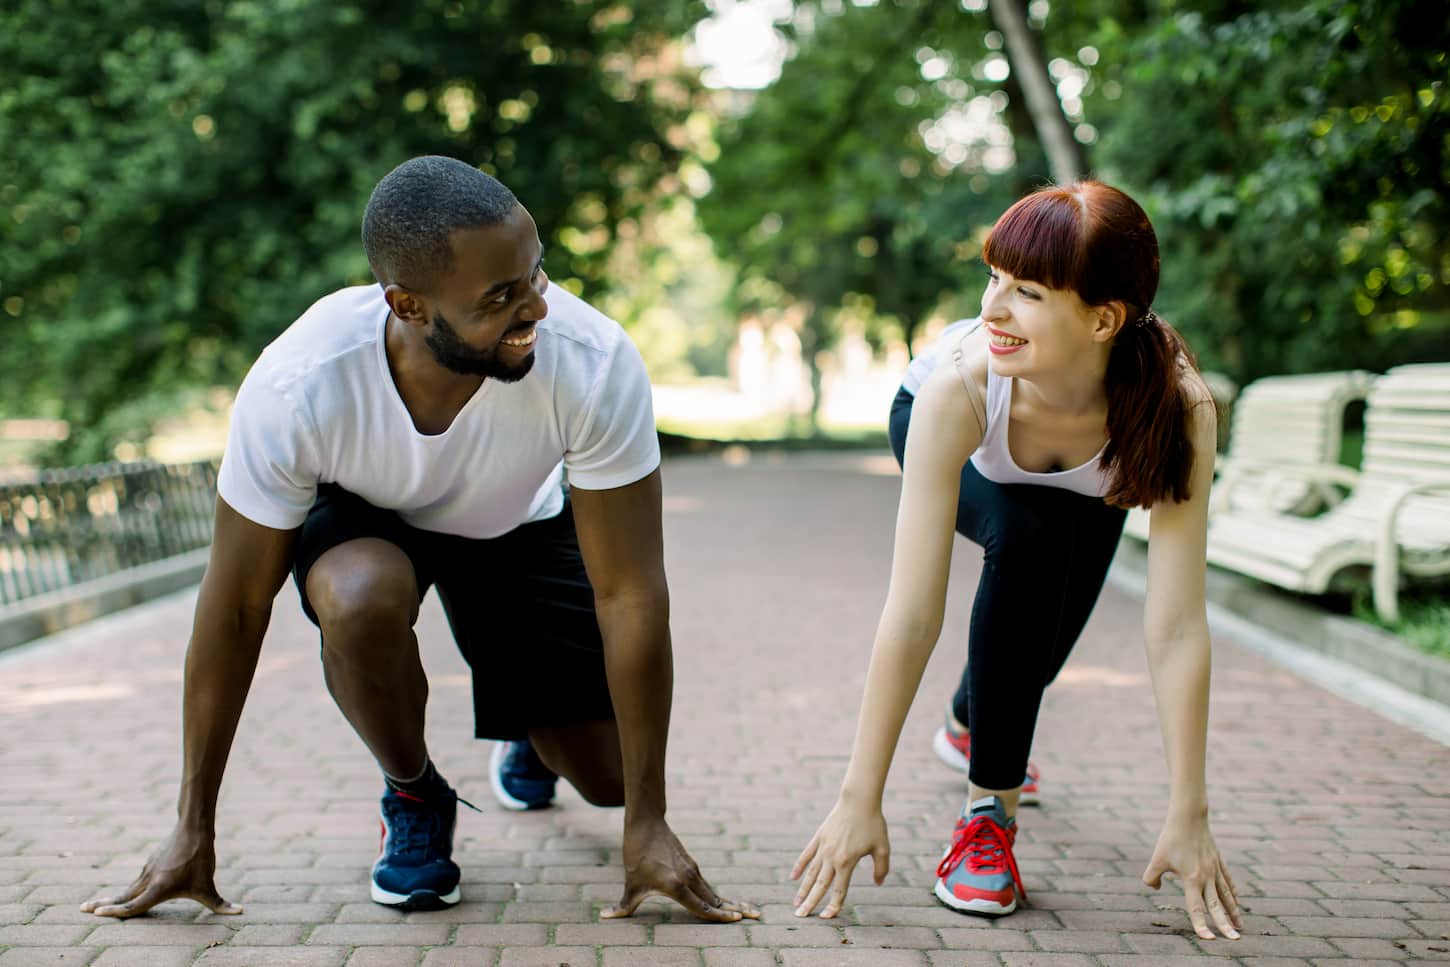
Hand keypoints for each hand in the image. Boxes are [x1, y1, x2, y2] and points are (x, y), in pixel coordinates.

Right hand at [81, 826, 240, 918]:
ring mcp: (147, 870)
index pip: (132, 906)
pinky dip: (126, 888)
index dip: (115, 913)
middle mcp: (148, 880)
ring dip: (112, 897)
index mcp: (158, 889)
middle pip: (122, 897)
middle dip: (102, 905)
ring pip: (128, 888)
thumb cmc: (201, 859)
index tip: (96, 914)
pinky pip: (137, 880)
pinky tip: (123, 893)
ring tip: (96, 905)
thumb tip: (240, 913)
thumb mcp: (209, 885)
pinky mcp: (151, 863)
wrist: (194, 828)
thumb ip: (220, 904)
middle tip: (82, 910)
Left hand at [602, 817, 759, 921]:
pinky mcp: (692, 866)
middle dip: (736, 910)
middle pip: (716, 899)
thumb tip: (605, 917)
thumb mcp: (630, 884)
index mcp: (676, 886)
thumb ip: (623, 905)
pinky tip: (726, 902)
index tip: (738, 920)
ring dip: (731, 902)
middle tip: (757, 917)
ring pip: (714, 891)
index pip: (701, 907)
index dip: (720, 916)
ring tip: (750, 911)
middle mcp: (689, 878)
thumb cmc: (637, 855)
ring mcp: (693, 871)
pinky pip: (708, 885)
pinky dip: (719, 895)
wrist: (646, 825)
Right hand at [790, 799, 889, 918]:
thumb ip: (881, 868)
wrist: (858, 800)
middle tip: (800, 915)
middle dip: (810, 902)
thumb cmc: (873, 823)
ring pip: (810, 873)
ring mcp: (823, 847)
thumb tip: (878, 882)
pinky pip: (807, 855)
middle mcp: (832, 857)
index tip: (826, 917)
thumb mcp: (882, 847)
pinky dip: (800, 866)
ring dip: (803, 889)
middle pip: (819, 885)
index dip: (833, 905)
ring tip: (796, 902)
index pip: (839, 889)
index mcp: (847, 862)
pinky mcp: (819, 837)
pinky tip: (793, 877)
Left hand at [1142, 811, 1241, 939]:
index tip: (1209, 939)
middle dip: (1225, 924)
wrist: (1188, 818)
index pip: (1196, 908)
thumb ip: (1151, 877)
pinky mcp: (1218, 861)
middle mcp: (1207, 878)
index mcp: (1192, 880)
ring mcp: (1215, 870)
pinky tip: (1237, 900)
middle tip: (1234, 939)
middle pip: (1217, 906)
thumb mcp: (1157, 859)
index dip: (1201, 924)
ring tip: (1240, 926)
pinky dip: (1233, 892)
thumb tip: (1153, 887)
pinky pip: (1228, 880)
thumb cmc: (1171, 839)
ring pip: (1226, 895)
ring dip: (1233, 911)